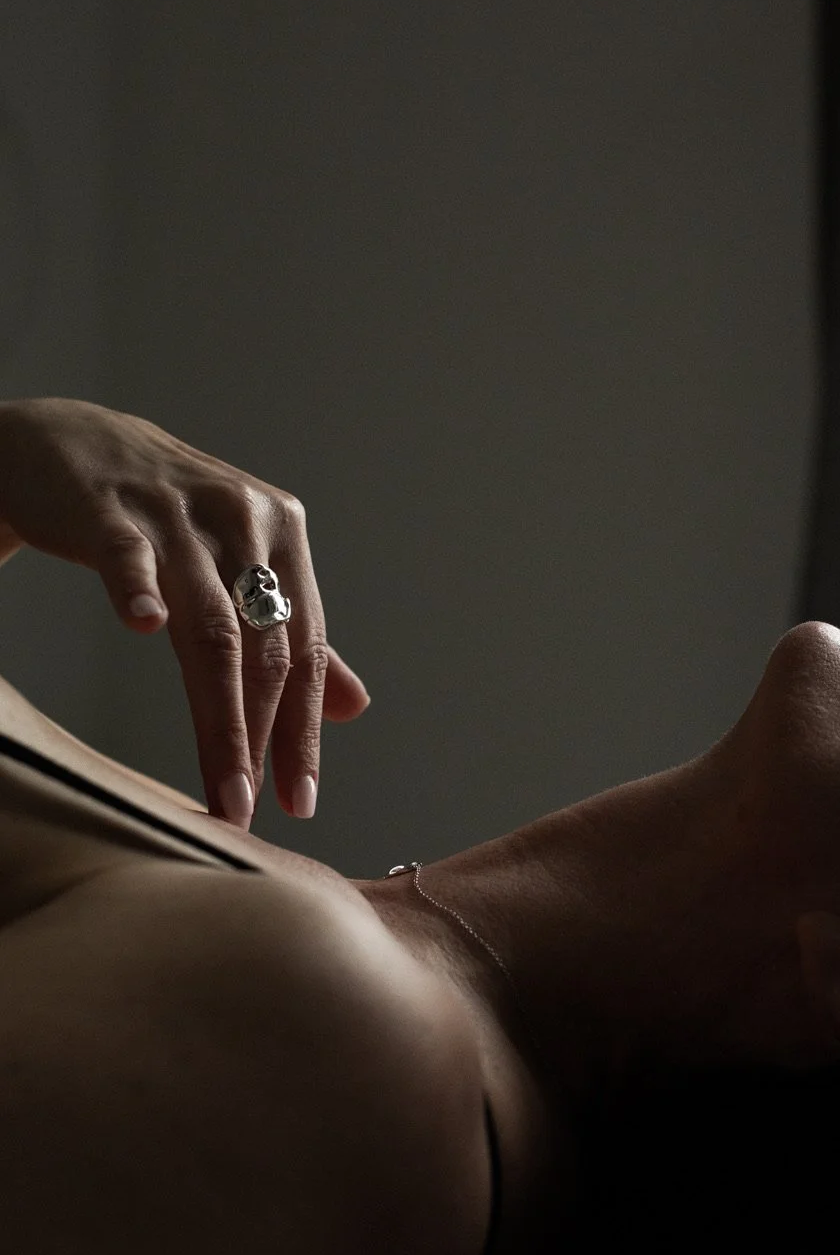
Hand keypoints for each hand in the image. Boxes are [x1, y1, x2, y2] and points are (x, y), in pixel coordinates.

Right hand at [0, 397, 370, 825]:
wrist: (69, 445)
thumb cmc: (162, 520)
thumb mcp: (236, 567)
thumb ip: (289, 636)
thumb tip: (354, 707)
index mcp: (282, 535)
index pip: (303, 648)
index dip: (303, 728)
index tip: (299, 799)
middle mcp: (242, 518)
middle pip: (261, 646)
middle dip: (260, 737)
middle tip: (247, 809)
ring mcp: (177, 511)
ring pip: (209, 625)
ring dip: (218, 714)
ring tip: (219, 785)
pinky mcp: (110, 508)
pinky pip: (130, 555)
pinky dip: (139, 588)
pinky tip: (144, 626)